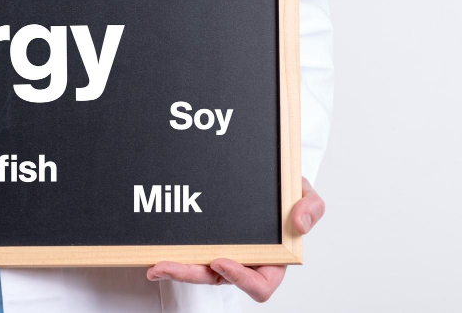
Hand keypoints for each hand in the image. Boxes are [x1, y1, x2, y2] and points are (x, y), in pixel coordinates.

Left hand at [146, 177, 324, 302]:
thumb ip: (311, 208)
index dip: (240, 278)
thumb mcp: (306, 195)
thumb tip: (299, 224)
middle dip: (190, 275)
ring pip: (198, 270)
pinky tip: (152, 251)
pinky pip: (188, 252)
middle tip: (166, 266)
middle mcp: (244, 262)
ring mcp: (222, 253)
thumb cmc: (287, 194)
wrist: (267, 178)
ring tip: (153, 264)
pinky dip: (172, 253)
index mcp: (272, 261)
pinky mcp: (204, 241)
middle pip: (217, 280)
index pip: (259, 285)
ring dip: (175, 268)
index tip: (220, 261)